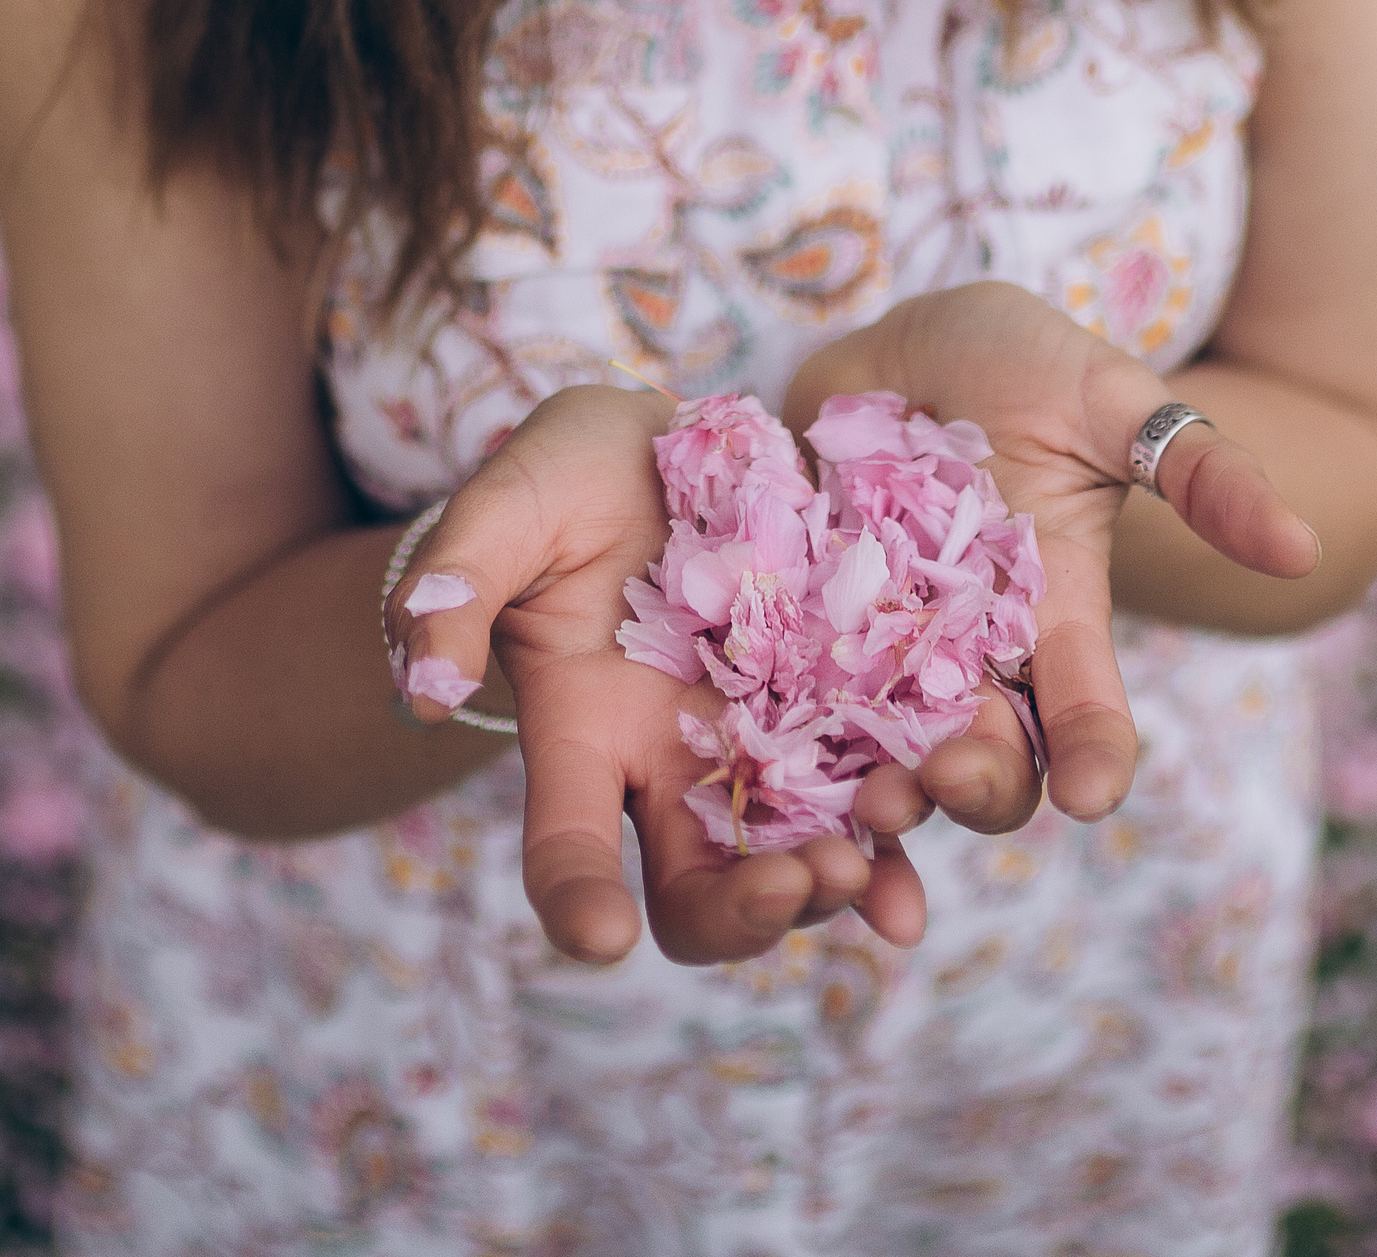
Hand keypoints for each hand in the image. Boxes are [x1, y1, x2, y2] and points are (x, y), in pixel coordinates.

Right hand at [384, 385, 929, 965]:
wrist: (669, 439)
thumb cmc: (567, 480)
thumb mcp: (504, 510)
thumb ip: (457, 584)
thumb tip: (424, 682)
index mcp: (583, 736)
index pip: (565, 843)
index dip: (575, 896)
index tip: (595, 937)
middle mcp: (676, 768)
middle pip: (702, 890)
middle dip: (746, 910)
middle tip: (792, 886)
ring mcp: (768, 741)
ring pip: (807, 851)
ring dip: (845, 878)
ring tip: (875, 869)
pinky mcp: (847, 695)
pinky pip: (890, 773)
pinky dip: (920, 810)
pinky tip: (952, 808)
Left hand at [783, 283, 1317, 826]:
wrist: (905, 337)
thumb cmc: (1025, 363)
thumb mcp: (1116, 401)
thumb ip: (1201, 469)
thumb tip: (1303, 547)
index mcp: (1054, 616)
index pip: (1087, 709)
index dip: (1096, 754)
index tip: (1094, 792)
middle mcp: (967, 651)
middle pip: (983, 755)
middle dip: (975, 781)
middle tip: (949, 777)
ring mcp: (875, 641)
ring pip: (881, 752)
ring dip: (878, 795)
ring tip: (861, 810)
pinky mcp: (788, 618)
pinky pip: (781, 701)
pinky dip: (777, 757)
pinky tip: (758, 792)